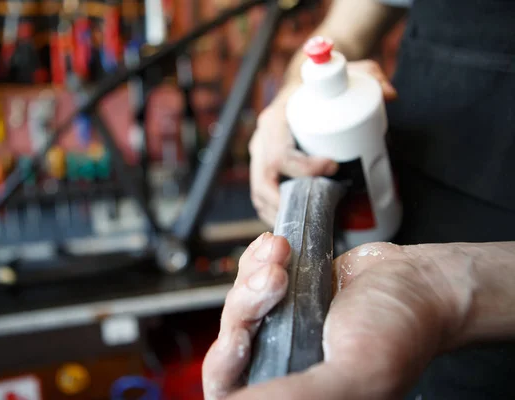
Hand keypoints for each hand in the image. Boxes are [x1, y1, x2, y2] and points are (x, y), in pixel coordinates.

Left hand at [202, 233, 473, 399]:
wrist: (420, 277)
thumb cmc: (402, 327)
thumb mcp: (355, 372)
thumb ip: (298, 394)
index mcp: (298, 392)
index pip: (234, 392)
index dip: (225, 369)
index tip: (240, 340)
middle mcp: (285, 365)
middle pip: (231, 345)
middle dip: (246, 307)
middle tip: (275, 281)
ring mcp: (283, 329)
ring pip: (240, 306)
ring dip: (255, 274)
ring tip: (282, 253)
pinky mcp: (286, 296)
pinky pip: (251, 278)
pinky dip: (258, 257)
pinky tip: (278, 245)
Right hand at [249, 60, 397, 225]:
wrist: (301, 87)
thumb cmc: (321, 85)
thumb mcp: (346, 74)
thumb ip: (370, 75)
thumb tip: (390, 95)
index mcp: (275, 120)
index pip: (280, 152)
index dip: (303, 167)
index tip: (333, 168)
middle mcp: (262, 139)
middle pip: (263, 180)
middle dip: (285, 203)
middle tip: (315, 212)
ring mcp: (260, 155)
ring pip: (259, 191)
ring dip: (277, 213)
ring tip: (303, 227)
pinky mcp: (263, 167)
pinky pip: (262, 195)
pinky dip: (273, 212)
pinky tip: (291, 224)